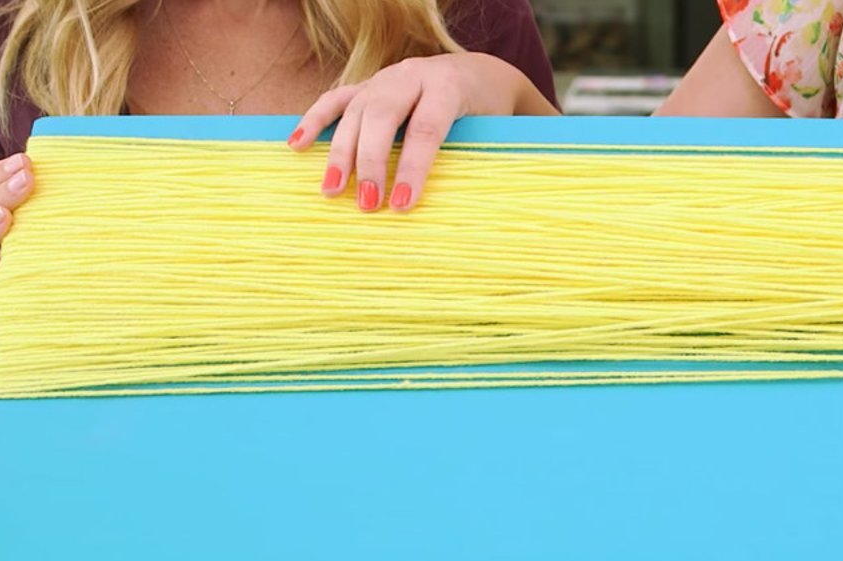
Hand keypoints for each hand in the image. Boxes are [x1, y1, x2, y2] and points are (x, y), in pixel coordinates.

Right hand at [288, 52, 558, 212]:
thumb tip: (549, 177)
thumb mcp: (509, 126)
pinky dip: (312, 121)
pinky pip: (335, 100)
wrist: (478, 72)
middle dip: (371, 162)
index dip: (415, 167)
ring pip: (355, 110)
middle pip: (384, 116)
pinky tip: (293, 147)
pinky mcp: (367, 86)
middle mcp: (413, 75)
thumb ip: (521, 151)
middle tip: (366, 206)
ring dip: (338, 151)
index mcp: (450, 85)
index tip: (403, 205)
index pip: (428, 127)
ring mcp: (386, 79)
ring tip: (330, 193)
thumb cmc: (494, 111)